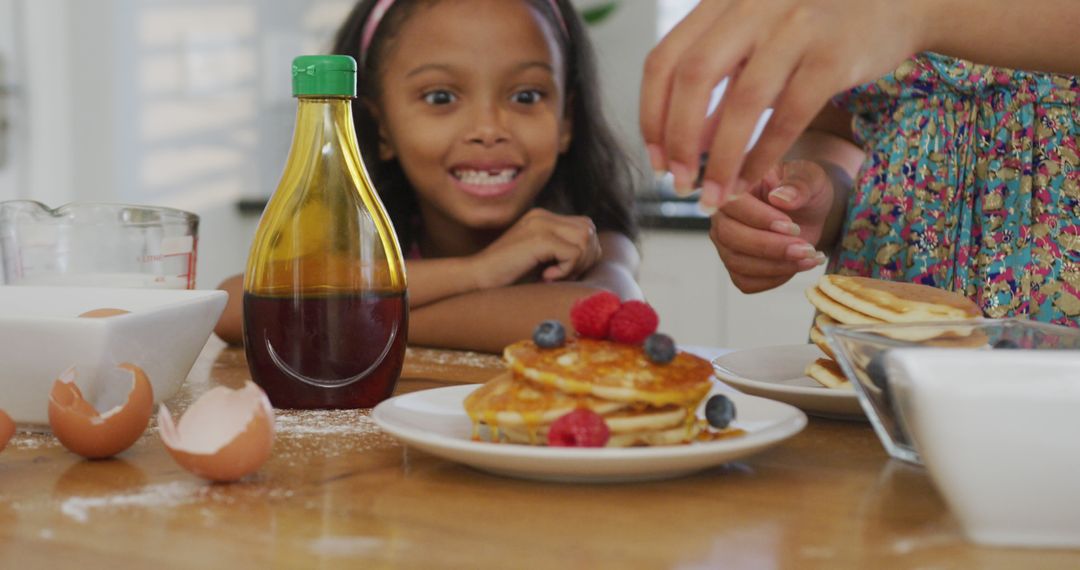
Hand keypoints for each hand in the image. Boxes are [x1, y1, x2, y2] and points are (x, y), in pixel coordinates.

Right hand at [469, 208, 600, 288]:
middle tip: (563, 275)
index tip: (565, 271)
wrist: (476, 278)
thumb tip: (593, 254)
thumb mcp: (539, 259)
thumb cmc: (507, 276)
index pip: (585, 226)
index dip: (584, 252)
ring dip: (577, 264)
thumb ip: (561, 250)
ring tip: (554, 276)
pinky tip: (546, 277)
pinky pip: (573, 253)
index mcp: (543, 217)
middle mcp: (543, 215)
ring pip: (585, 239)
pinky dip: (566, 270)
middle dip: (585, 258)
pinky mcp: (539, 238)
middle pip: (589, 230)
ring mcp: (540, 224)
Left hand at [641, 0, 924, 206]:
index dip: (652, 116)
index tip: (656, 160)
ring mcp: (796, 26)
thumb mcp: (756, 42)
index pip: (665, 60)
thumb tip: (679, 146)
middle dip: (678, 140)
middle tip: (679, 185)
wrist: (900, 1)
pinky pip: (788, 116)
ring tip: (714, 197)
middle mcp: (753, 5)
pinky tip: (752, 180)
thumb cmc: (816, 26)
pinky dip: (764, 155)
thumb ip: (718, 86)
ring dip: (721, 160)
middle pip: (693, 78)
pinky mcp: (834, 55)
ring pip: (742, 102)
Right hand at [710, 160, 836, 292]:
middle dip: (770, 247)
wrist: (809, 210)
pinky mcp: (736, 266)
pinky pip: (746, 281)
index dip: (759, 218)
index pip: (733, 204)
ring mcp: (726, 244)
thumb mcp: (811, 178)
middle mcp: (722, 216)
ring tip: (809, 256)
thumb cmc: (804, 189)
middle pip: (730, 237)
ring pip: (737, 263)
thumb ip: (799, 184)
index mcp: (734, 186)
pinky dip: (774, 279)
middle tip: (805, 248)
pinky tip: (797, 266)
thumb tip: (781, 198)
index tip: (792, 226)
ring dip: (776, 266)